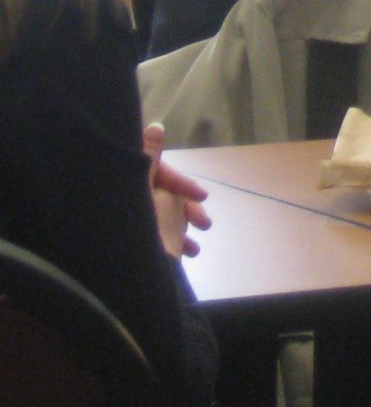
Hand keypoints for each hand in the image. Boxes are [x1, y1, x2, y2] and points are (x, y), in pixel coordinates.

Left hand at [143, 124, 209, 259]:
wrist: (132, 280)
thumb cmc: (147, 233)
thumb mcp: (152, 191)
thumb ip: (153, 158)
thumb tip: (154, 126)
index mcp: (130, 189)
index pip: (158, 173)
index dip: (181, 182)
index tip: (202, 195)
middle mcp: (130, 203)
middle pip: (165, 195)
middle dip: (187, 207)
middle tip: (204, 223)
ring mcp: (134, 225)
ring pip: (167, 216)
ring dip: (186, 226)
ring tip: (195, 248)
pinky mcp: (139, 243)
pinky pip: (163, 235)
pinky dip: (178, 241)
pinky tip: (189, 252)